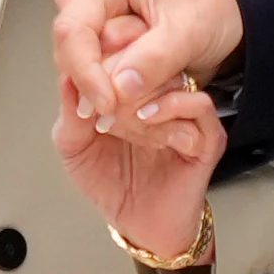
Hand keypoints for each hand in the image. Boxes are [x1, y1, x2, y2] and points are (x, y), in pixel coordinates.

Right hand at [53, 0, 242, 156]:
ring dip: (109, 89)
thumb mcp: (191, 31)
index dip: (85, 72)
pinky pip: (88, 77)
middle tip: (144, 98)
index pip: (73, 30)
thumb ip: (156, 58)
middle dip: (100, 82)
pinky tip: (142, 96)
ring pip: (77, 69)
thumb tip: (120, 89)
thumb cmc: (206, 9)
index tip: (108, 105)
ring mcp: (86, 21)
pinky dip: (112, 93)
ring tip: (154, 89)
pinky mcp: (93, 45)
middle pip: (70, 52)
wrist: (219, 16)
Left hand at [53, 12, 224, 260]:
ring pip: (176, 77)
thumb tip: (68, 77)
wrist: (138, 225)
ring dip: (143, 91)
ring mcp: (186, 115)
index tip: (83, 68)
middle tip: (99, 93)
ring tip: (119, 113)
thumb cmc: (111, 183)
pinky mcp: (205, 138)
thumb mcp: (75, 145)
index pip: (128, 48)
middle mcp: (162, 95)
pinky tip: (145, 120)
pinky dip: (171, 107)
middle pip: (154, 56)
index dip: (104, 50)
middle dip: (120, 71)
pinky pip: (199, 107)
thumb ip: (72, 111)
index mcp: (133, 90)